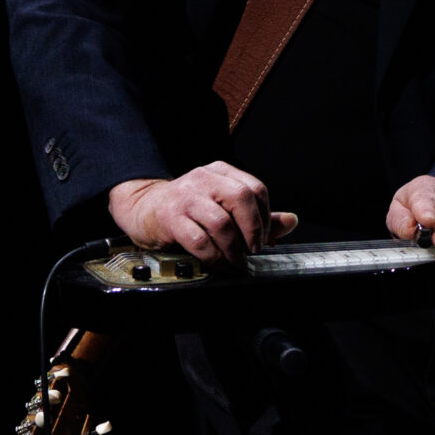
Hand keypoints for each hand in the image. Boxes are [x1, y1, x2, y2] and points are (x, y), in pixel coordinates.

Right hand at [109, 164, 298, 266]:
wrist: (143, 208)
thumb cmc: (189, 208)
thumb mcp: (224, 205)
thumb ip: (258, 214)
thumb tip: (292, 221)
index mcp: (221, 172)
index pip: (255, 188)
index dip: (265, 216)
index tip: (265, 236)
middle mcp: (204, 179)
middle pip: (241, 199)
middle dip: (253, 229)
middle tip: (254, 249)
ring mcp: (185, 197)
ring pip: (221, 222)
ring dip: (233, 248)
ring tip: (235, 260)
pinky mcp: (169, 217)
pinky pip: (199, 240)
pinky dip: (213, 256)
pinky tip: (216, 262)